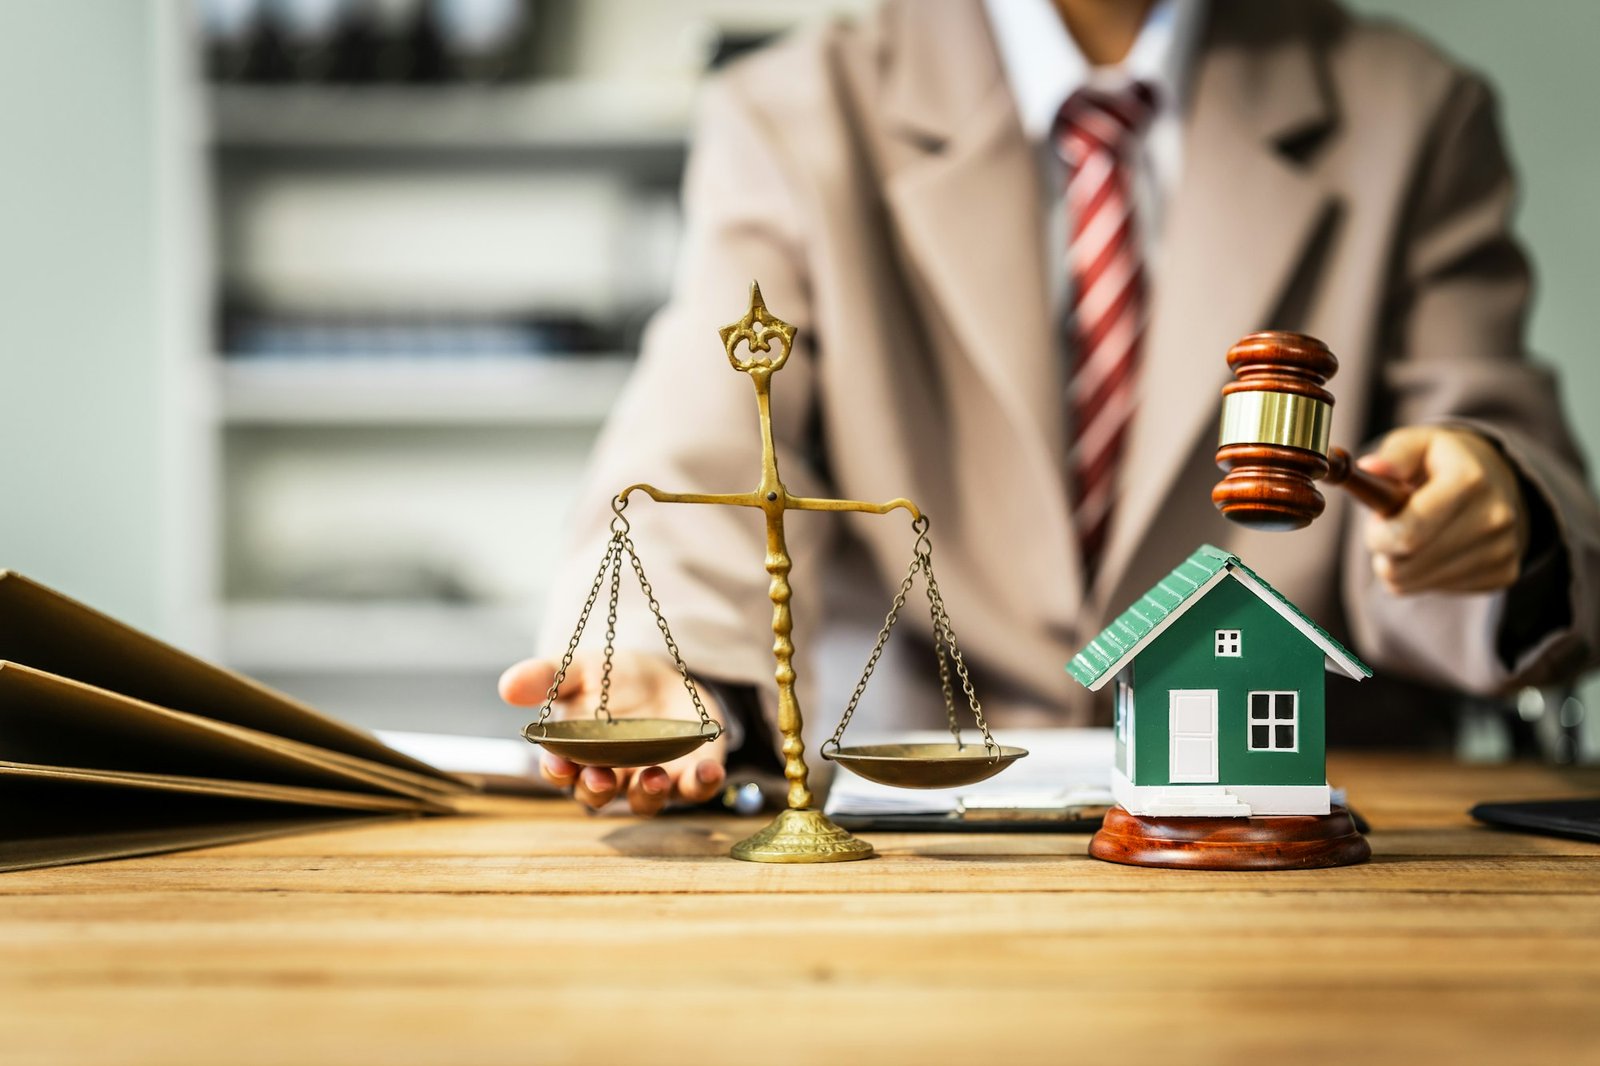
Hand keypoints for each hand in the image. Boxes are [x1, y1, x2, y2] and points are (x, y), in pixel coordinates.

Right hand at [499, 650, 726, 815]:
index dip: (559, 772)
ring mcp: (651, 777)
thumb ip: (547, 677)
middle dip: (598, 790)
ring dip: (648, 794)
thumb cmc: (613, 678)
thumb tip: (506, 686)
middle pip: (599, 796)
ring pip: (645, 800)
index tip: (559, 764)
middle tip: (601, 778)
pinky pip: (694, 789)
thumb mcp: (581, 668)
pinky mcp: (689, 774)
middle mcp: (613, 774)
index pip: (562, 772)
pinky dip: (702, 785)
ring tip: (654, 776)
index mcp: (579, 754)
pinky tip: (707, 771)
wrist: (664, 674)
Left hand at [1357, 426, 1529, 594]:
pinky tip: (1436, 548)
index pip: (1409, 533)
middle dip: (1384, 551)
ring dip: (1400, 564)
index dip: (1378, 535)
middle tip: (1391, 528)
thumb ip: (1393, 456)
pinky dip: (1423, 574)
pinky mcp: (1504, 573)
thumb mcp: (1415, 444)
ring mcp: (1502, 550)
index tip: (1375, 524)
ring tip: (1413, 535)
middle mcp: (1494, 518)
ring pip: (1413, 583)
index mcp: (1470, 480)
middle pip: (1406, 566)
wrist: (1497, 480)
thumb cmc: (1440, 462)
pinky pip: (1436, 589)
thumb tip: (1370, 468)